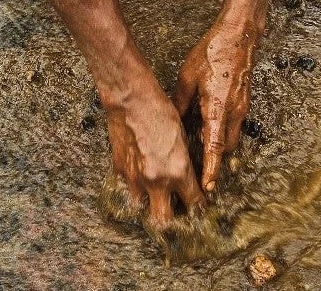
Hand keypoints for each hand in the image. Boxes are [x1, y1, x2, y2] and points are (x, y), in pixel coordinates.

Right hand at [101, 76, 204, 227]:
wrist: (131, 100)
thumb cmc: (161, 112)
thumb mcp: (182, 138)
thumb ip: (184, 164)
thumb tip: (188, 179)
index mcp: (179, 171)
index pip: (194, 203)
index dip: (198, 208)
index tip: (199, 208)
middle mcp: (157, 180)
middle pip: (164, 221)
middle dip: (172, 221)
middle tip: (177, 212)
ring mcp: (136, 178)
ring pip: (143, 207)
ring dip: (150, 203)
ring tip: (155, 195)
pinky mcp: (121, 171)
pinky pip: (129, 188)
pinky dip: (135, 186)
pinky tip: (140, 175)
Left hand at [173, 21, 258, 191]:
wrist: (239, 35)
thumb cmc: (212, 54)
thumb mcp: (187, 78)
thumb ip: (179, 103)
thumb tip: (169, 123)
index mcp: (217, 108)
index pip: (214, 148)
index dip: (210, 169)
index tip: (207, 187)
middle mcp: (234, 112)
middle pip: (224, 148)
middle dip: (213, 162)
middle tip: (197, 173)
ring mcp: (241, 107)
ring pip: (230, 138)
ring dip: (218, 147)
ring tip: (200, 154)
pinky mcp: (243, 102)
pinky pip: (233, 125)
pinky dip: (222, 133)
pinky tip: (207, 129)